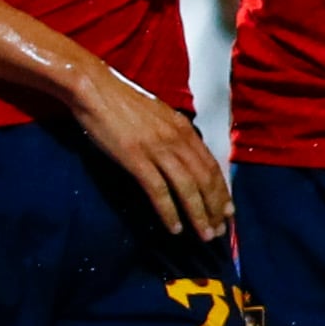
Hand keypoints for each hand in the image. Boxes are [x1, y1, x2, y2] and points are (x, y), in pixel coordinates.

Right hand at [71, 68, 228, 236]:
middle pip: (204, 180)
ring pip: (187, 188)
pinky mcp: (136, 159)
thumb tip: (186, 156)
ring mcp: (157, 149)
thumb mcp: (160, 115)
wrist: (96, 90)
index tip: (228, 210)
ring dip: (198, 214)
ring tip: (205, 235)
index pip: (211, 165)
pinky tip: (175, 227)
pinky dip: (169, 211)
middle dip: (215, 208)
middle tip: (220, 230)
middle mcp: (177, 139)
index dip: (222, 191)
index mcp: (184, 129)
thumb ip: (175, 135)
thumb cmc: (124, 102)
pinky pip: (158, 191)